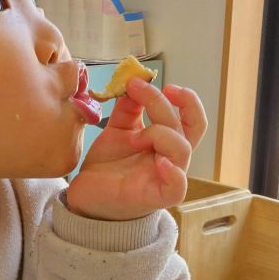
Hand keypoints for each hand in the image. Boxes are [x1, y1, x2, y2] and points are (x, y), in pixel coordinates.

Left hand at [67, 80, 206, 220]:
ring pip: (182, 150)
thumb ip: (128, 109)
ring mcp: (166, 178)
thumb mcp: (117, 131)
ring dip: (158, 134)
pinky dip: (173, 172)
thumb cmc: (108, 166)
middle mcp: (171, 158)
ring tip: (133, 138)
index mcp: (167, 142)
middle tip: (140, 91)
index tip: (162, 84)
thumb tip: (134, 82)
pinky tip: (159, 161)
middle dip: (164, 105)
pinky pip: (177, 187)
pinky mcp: (155, 197)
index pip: (192, 119)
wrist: (87, 196)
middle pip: (186, 128)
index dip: (186, 99)